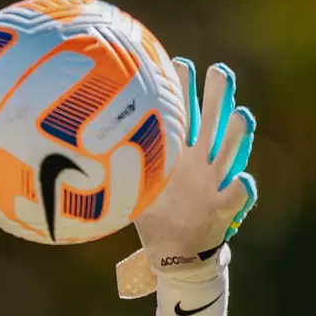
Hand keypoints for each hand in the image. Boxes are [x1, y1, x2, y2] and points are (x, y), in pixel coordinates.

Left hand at [117, 59, 256, 297]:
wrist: (174, 253)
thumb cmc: (155, 217)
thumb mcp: (134, 188)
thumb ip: (113, 168)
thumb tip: (71, 149)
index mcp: (181, 154)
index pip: (184, 114)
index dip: (183, 89)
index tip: (177, 62)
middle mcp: (202, 162)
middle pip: (213, 123)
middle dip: (218, 97)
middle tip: (219, 71)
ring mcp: (215, 182)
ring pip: (230, 152)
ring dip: (238, 134)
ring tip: (241, 115)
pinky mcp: (224, 208)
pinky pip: (238, 196)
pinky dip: (243, 188)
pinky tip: (245, 180)